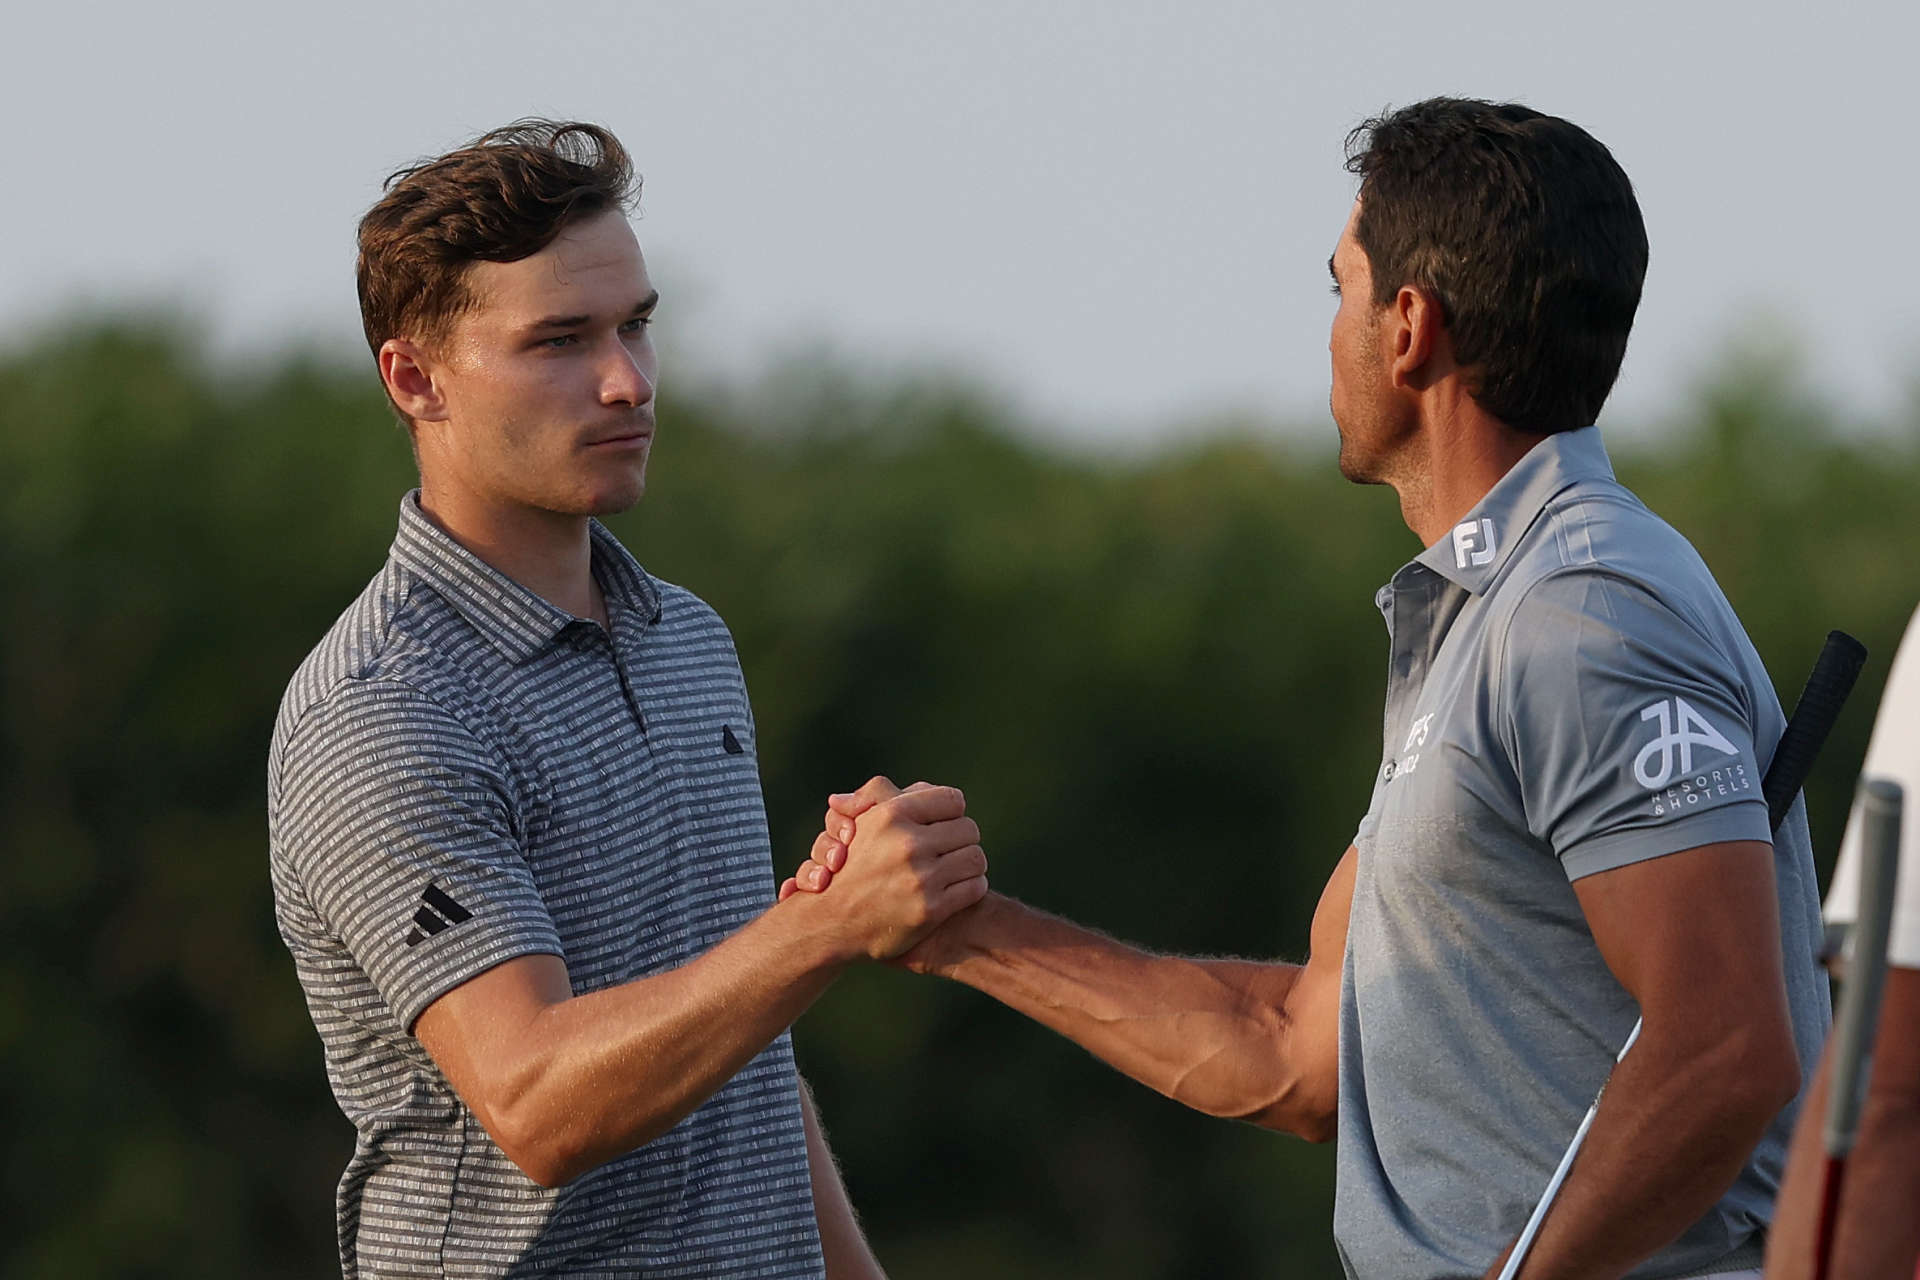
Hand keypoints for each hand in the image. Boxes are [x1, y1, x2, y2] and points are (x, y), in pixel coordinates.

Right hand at [786, 777, 987, 960]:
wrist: (832, 922)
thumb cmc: (849, 866)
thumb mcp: (857, 821)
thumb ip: (880, 793)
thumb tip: (914, 786)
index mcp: (892, 814)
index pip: (953, 800)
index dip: (951, 812)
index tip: (944, 825)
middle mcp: (907, 843)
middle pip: (969, 829)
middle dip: (962, 839)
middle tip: (951, 849)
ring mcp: (920, 878)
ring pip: (976, 857)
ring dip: (969, 864)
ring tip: (956, 868)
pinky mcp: (931, 909)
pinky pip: (975, 886)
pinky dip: (970, 887)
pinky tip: (956, 889)